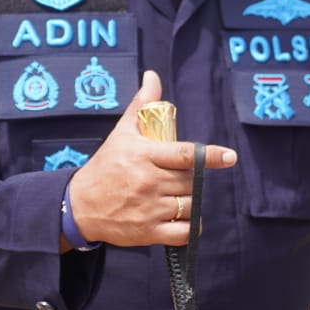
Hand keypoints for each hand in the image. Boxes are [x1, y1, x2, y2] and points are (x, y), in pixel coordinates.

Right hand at [66, 71, 237, 248]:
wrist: (80, 206)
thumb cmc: (106, 166)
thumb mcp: (122, 133)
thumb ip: (142, 105)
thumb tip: (153, 76)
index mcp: (143, 156)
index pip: (184, 155)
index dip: (209, 156)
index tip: (229, 157)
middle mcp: (148, 182)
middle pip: (191, 181)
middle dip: (192, 178)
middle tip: (176, 177)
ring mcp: (149, 209)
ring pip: (190, 205)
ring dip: (190, 202)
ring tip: (175, 196)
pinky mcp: (149, 232)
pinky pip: (184, 232)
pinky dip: (190, 227)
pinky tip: (183, 219)